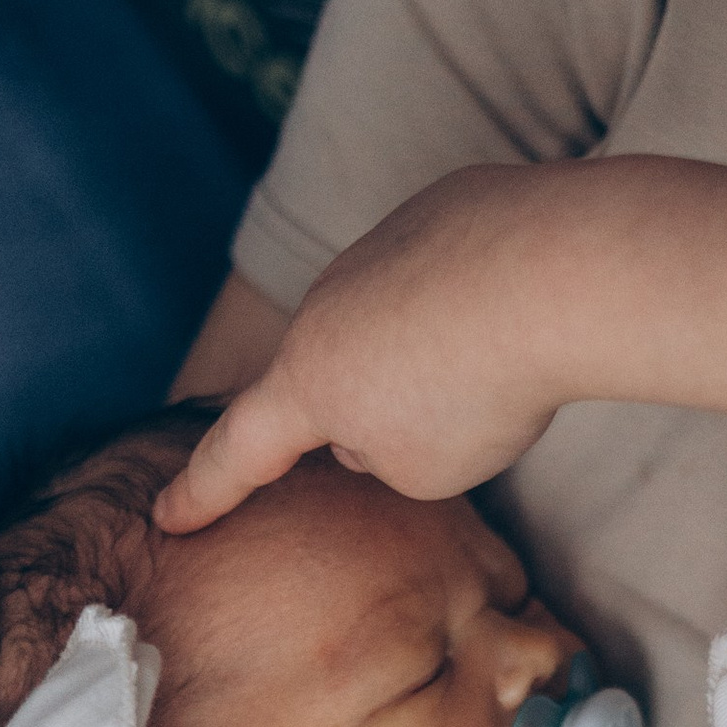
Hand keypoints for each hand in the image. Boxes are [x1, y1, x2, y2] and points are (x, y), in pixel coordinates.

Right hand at [158, 160, 612, 531]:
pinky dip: (473, 303)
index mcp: (307, 381)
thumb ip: (382, 452)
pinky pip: (444, 276)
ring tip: (496, 369)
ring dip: (433, 356)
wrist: (557, 268)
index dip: (204, 492)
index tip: (169, 516)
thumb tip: (383, 410)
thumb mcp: (425, 470)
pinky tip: (518, 312)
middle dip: (375, 413)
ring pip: (388, 324)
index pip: (239, 451)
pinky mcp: (440, 209)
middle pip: (330, 380)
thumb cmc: (484, 387)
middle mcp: (325, 303)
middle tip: (446, 426)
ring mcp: (379, 246)